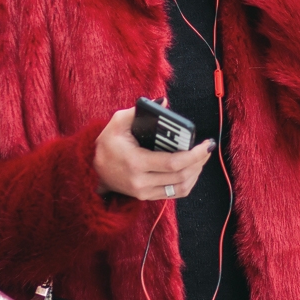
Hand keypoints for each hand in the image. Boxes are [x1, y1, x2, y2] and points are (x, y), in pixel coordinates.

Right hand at [92, 107, 213, 199]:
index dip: (194, 155)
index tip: (205, 144)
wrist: (92, 171)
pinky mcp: (147, 197)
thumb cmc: (106, 144)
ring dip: (196, 173)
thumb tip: (163, 102)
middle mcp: (141, 181)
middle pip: (181, 176)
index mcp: (136, 162)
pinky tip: (192, 170)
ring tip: (202, 158)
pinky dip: (188, 182)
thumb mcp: (117, 123)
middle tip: (207, 148)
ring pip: (181, 187)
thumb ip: (138, 111)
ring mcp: (144, 192)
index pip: (173, 163)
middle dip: (199, 161)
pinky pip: (174, 194)